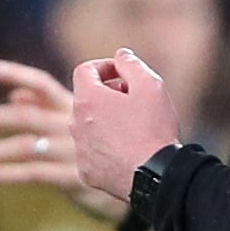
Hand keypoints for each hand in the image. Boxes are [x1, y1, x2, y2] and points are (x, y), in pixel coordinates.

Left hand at [0, 58, 126, 223]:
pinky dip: (13, 174)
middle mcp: (73, 125)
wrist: (153, 175)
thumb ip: (50, 106)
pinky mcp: (77, 177)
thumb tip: (16, 99)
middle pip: (25, 117)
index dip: (18, 75)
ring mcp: (75, 151)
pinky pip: (37, 173)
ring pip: (26, 146)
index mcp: (79, 107)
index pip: (43, 85)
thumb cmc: (126, 142)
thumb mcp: (92, 116)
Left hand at [68, 47, 178, 209]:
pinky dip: (105, 145)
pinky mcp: (85, 171)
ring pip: (87, 126)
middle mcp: (75, 123)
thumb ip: (131, 64)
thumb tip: (120, 55)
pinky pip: (92, 151)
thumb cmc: (154, 128)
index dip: (104, 66)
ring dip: (105, 120)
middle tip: (132, 99)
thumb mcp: (151, 85)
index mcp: (87, 99)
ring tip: (133, 125)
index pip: (84, 71)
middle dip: (106, 93)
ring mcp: (78, 149)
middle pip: (85, 98)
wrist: (155, 176)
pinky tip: (127, 149)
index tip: (121, 73)